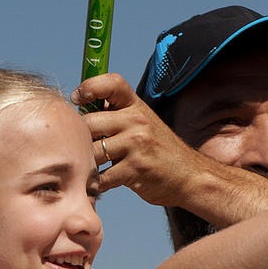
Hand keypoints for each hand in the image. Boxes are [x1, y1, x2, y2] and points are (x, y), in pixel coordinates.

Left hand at [73, 72, 212, 207]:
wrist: (190, 176)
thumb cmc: (158, 150)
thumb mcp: (142, 123)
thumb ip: (115, 116)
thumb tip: (77, 114)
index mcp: (136, 106)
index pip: (111, 83)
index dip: (89, 87)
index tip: (77, 99)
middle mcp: (136, 120)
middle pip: (89, 123)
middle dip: (80, 140)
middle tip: (81, 150)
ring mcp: (136, 144)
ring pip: (92, 152)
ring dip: (87, 164)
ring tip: (89, 170)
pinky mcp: (135, 169)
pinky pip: (102, 177)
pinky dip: (96, 184)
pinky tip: (100, 184)